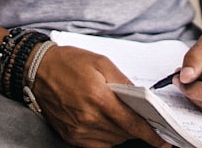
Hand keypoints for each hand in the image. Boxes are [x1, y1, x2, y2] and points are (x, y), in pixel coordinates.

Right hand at [31, 45, 170, 147]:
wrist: (37, 70)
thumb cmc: (69, 62)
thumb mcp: (101, 63)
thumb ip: (124, 82)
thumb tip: (142, 99)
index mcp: (99, 98)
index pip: (132, 124)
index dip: (151, 134)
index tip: (163, 140)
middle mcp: (89, 118)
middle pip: (124, 134)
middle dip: (137, 128)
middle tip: (144, 120)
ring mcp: (78, 131)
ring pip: (113, 141)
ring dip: (122, 132)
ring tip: (119, 115)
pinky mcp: (70, 136)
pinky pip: (97, 145)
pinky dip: (107, 137)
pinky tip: (105, 122)